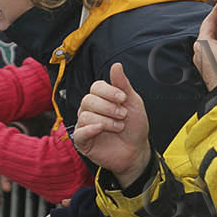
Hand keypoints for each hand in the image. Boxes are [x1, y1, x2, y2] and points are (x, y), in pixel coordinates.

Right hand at [71, 62, 151, 188]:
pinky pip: (79, 132)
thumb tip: (116, 65)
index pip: (95, 87)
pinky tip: (101, 129)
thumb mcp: (133, 103)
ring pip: (85, 115)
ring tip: (119, 127)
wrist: (137, 151)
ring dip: (105, 120)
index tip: (123, 99)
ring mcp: (85, 125)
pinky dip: (90, 129)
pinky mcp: (83, 141)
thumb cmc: (134, 127)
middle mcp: (90, 110)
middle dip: (108, 107)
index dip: (108, 91)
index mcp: (101, 99)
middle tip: (123, 115)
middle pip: (88, 100)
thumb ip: (123, 85)